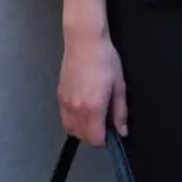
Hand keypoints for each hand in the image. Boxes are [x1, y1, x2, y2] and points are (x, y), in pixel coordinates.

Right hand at [57, 30, 127, 146]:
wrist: (84, 41)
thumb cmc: (106, 60)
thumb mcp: (119, 86)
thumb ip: (120, 112)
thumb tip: (122, 131)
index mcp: (93, 108)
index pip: (95, 139)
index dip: (105, 140)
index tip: (112, 132)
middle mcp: (76, 109)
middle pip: (82, 137)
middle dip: (94, 136)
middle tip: (104, 123)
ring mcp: (65, 103)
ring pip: (70, 129)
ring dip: (82, 130)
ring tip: (93, 117)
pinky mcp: (59, 96)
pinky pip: (64, 118)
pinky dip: (73, 120)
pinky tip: (83, 109)